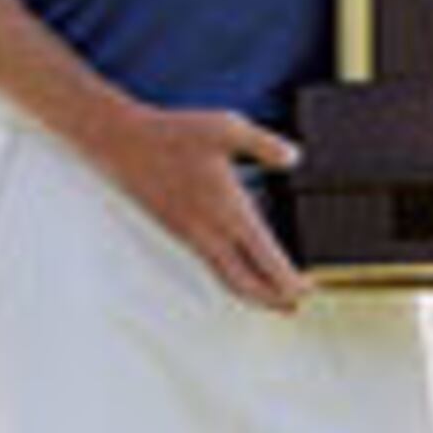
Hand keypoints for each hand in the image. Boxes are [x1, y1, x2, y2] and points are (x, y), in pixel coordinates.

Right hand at [89, 103, 309, 312]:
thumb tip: (294, 158)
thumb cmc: (172, 135)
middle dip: (273, 300)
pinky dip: (233, 279)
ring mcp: (193, 236)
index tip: (309, 288)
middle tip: (297, 305)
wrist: (123, 143)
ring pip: (227, 279)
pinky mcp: (181, 232)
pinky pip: (212, 267)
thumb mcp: (226, 127)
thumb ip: (264, 145)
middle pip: (247, 284)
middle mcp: (210, 232)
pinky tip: (242, 271)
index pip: (266, 259)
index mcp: (228, 211)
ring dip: (253, 295)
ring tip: (276, 299)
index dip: (289, 280)